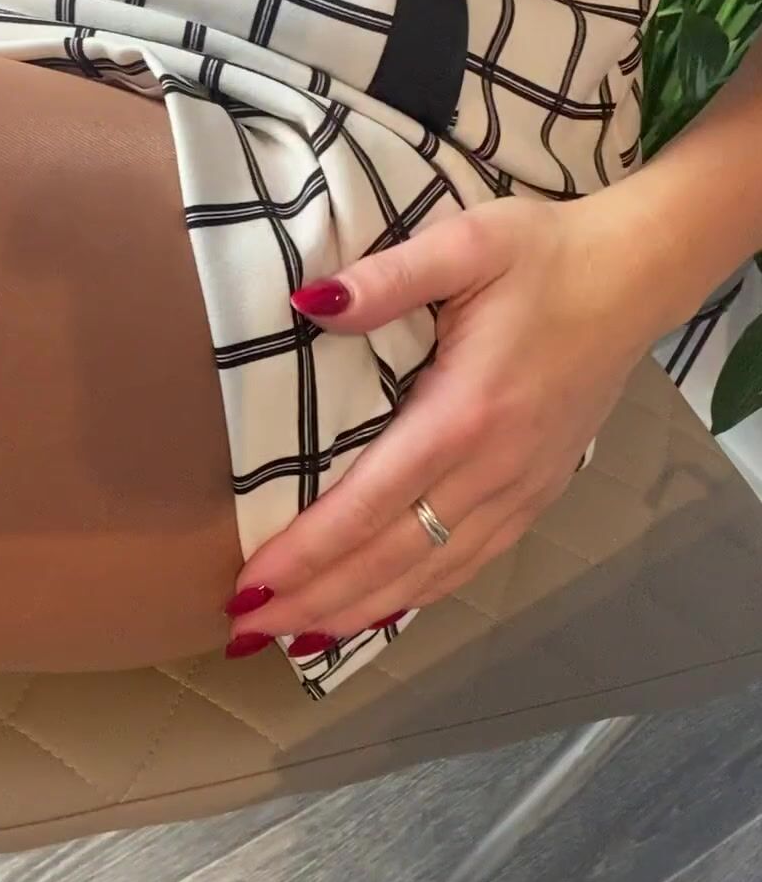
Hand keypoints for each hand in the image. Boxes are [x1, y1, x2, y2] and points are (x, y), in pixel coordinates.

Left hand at [225, 193, 661, 656]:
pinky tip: (379, 611)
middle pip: (392, 557)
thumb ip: (386, 279)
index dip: (307, 553)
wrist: (636, 276)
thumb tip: (310, 302)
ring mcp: (521, 488)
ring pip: (431, 574)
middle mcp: (495, 467)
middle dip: (315, 599)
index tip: (250, 586)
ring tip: (295, 637)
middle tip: (246, 629)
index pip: (369, 504)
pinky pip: (469, 564)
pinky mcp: (538, 493)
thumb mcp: (464, 244)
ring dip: (359, 611)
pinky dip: (417, 597)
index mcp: (466, 413)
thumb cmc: (545, 254)